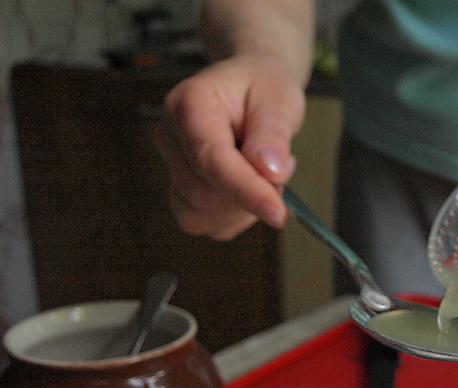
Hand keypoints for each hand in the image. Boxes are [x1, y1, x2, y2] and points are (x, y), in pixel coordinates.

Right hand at [154, 53, 304, 239]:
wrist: (252, 86)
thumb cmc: (263, 88)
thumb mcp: (279, 99)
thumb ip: (273, 134)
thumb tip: (270, 171)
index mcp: (190, 104)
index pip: (211, 159)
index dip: (245, 190)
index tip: (277, 212)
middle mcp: (170, 136)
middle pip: (203, 193)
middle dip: (250, 193)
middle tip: (280, 166)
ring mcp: (172, 165)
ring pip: (202, 214)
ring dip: (243, 207)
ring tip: (263, 172)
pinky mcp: (180, 191)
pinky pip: (207, 223)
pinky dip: (236, 217)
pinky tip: (249, 189)